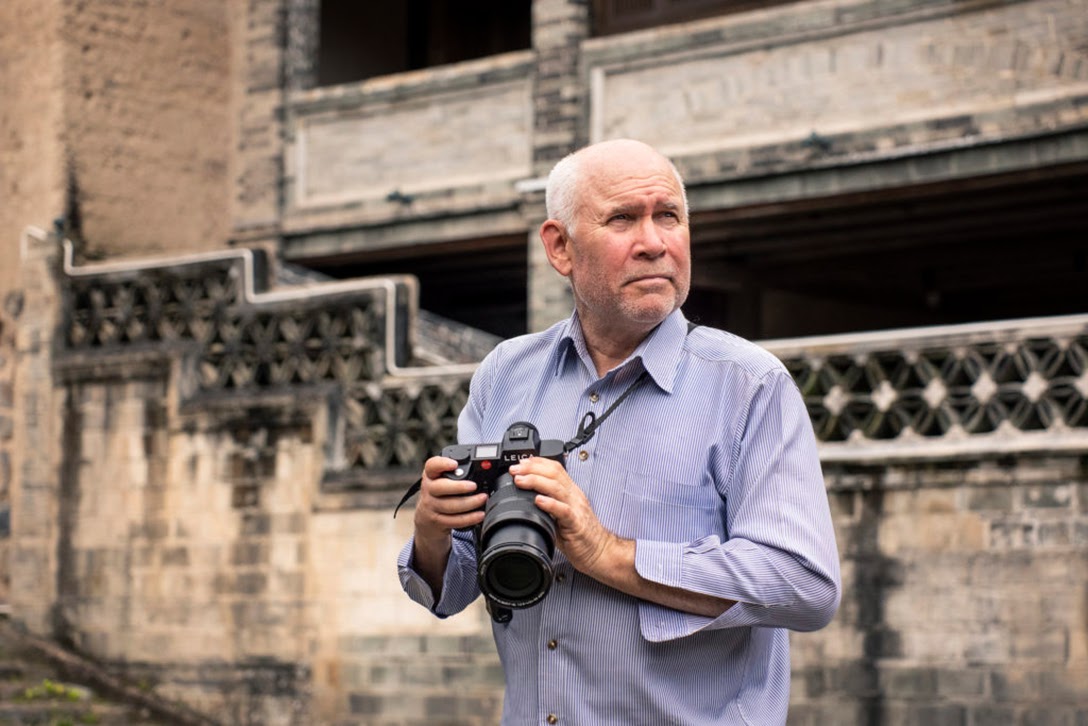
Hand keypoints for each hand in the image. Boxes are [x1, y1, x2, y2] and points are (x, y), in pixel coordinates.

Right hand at [413, 456, 487, 545]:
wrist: (426, 518)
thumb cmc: (439, 493)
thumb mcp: (442, 479)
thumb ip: (456, 472)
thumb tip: (482, 468)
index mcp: (431, 475)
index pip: (432, 465)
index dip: (442, 464)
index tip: (455, 464)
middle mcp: (429, 489)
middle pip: (440, 487)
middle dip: (459, 487)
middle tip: (474, 486)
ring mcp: (431, 506)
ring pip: (450, 506)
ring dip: (470, 503)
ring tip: (483, 498)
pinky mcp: (438, 521)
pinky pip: (454, 520)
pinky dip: (469, 518)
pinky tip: (479, 515)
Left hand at [509, 457, 616, 576]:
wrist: (599, 551)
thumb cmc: (580, 535)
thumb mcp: (561, 514)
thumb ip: (548, 504)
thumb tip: (527, 499)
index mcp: (570, 492)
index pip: (555, 468)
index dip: (537, 462)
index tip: (520, 462)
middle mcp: (574, 496)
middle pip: (554, 473)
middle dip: (532, 469)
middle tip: (515, 470)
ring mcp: (576, 508)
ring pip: (556, 488)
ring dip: (535, 481)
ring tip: (520, 481)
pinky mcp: (576, 524)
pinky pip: (564, 510)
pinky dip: (550, 504)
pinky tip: (538, 501)